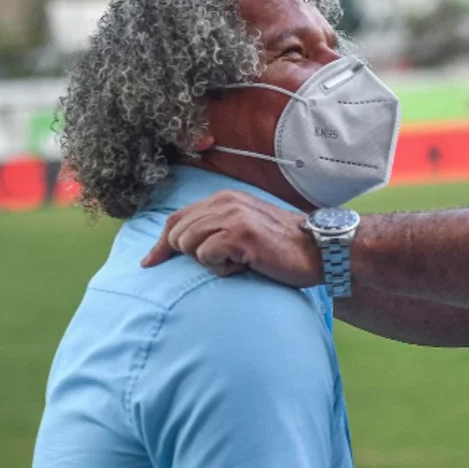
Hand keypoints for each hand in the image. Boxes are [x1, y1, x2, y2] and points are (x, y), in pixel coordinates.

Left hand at [141, 190, 323, 288]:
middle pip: (178, 235)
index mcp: (224, 198)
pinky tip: (245, 265)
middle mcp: (225, 202)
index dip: (161, 244)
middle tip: (224, 261)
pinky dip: (223, 268)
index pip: (176, 219)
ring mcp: (232, 217)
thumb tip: (176, 245)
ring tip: (238, 261)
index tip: (150, 262)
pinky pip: (207, 257)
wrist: (318, 249)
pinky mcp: (239, 234)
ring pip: (190, 246)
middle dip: (193, 255)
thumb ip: (215, 227)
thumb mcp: (244, 227)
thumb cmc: (282, 246)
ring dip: (210, 262)